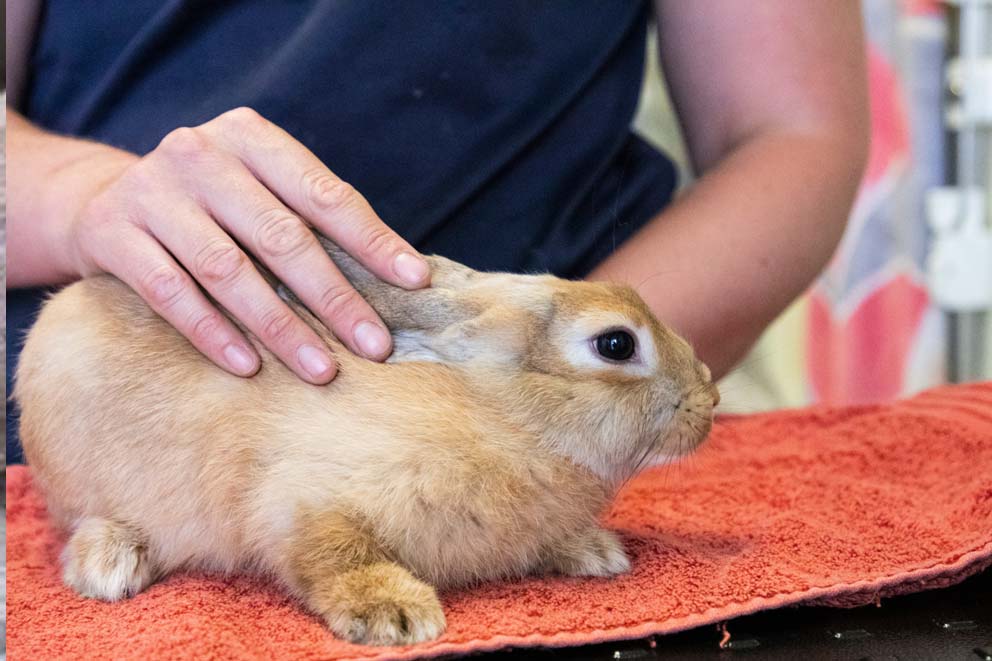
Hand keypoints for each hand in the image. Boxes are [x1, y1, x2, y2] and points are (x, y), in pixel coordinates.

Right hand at [66, 107, 429, 382]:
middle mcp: (201, 155)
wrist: (103, 199)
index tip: (415, 281)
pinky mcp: (113, 234)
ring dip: (280, 327)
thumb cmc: (212, 205)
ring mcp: (152, 192)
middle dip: (335, 297)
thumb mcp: (259, 190)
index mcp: (251, 138)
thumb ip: (311, 220)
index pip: (324, 194)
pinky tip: (248, 367)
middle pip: (281, 236)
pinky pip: (170, 293)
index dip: (373, 240)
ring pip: (227, 270)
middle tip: (375, 346)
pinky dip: (212, 333)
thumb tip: (398, 276)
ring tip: (322, 370)